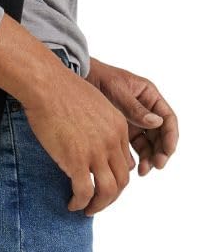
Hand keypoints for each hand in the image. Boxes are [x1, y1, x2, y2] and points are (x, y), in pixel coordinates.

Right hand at [20, 59, 133, 215]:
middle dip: (110, 198)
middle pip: (121, 181)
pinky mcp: (77, 160)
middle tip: (96, 205)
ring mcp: (96, 152)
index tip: (102, 187)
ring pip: (108, 191)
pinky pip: (85, 192)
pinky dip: (79, 203)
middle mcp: (112, 142)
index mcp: (118, 129)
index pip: (125, 164)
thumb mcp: (95, 107)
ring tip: (86, 210)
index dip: (115, 181)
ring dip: (98, 205)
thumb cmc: (63, 92)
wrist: (47, 86)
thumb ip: (103, 127)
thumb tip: (97, 144)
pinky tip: (72, 204)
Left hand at [87, 57, 178, 175]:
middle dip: (160, 152)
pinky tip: (129, 169)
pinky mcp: (122, 133)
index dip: (170, 136)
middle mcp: (146, 111)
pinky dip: (133, 159)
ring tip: (143, 171)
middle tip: (156, 166)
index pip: (168, 119)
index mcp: (150, 97)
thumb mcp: (119, 91)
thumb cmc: (100, 79)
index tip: (168, 152)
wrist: (81, 79)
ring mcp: (134, 123)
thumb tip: (157, 122)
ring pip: (148, 145)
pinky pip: (132, 149)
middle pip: (160, 136)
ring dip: (148, 159)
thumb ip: (136, 109)